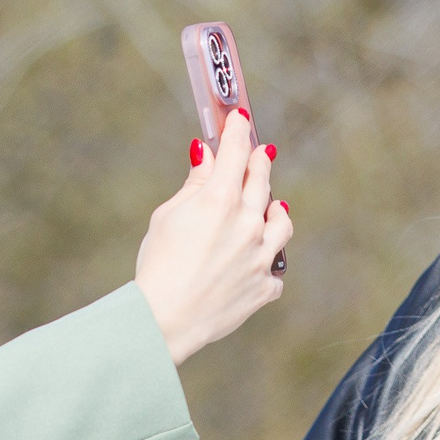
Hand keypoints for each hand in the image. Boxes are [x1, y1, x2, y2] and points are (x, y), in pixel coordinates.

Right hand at [133, 117, 290, 363]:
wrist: (163, 320)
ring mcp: (261, 256)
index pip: (236, 151)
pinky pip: (274, 269)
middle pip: (262, 181)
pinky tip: (255, 263)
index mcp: (221, 200)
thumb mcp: (167, 217)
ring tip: (271, 209)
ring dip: (275, 210)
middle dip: (259, 163)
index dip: (238, 131)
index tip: (240, 119)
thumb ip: (194, 184)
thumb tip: (206, 155)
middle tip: (259, 154)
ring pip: (282, 222)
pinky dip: (265, 263)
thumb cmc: (157, 267)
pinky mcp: (264, 287)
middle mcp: (248, 224)